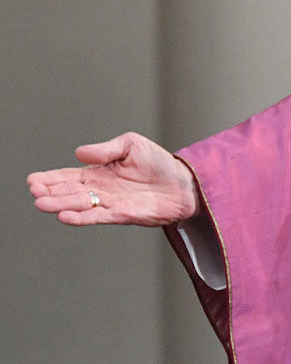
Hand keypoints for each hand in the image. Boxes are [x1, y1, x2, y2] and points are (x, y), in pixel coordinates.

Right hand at [27, 132, 199, 226]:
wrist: (185, 182)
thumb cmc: (159, 163)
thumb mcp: (131, 145)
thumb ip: (106, 149)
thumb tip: (80, 152)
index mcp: (99, 172)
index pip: (68, 176)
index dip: (51, 178)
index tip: (33, 180)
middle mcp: (100, 190)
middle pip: (69, 192)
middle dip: (50, 192)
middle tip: (34, 191)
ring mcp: (110, 203)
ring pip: (79, 205)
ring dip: (60, 205)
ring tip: (42, 203)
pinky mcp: (122, 214)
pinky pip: (97, 217)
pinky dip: (81, 218)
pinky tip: (65, 216)